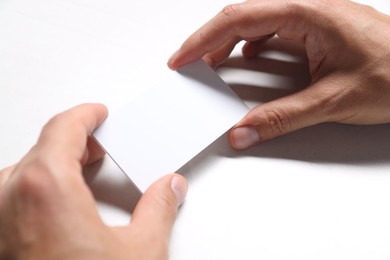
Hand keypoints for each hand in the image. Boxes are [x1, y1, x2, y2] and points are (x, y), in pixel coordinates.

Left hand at [0, 104, 186, 259]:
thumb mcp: (140, 253)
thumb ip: (159, 209)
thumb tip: (171, 188)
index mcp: (45, 187)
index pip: (63, 128)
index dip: (85, 116)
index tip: (97, 114)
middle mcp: (9, 198)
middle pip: (43, 147)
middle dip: (75, 141)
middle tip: (99, 145)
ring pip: (25, 172)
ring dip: (55, 165)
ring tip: (83, 171)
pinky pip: (14, 197)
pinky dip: (39, 189)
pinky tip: (63, 203)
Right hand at [168, 0, 389, 148]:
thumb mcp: (333, 101)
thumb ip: (282, 118)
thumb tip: (242, 133)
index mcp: (308, 13)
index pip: (240, 19)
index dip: (203, 39)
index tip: (182, 58)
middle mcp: (308, 8)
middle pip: (243, 17)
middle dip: (209, 41)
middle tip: (188, 65)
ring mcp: (313, 17)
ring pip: (256, 22)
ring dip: (229, 42)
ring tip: (211, 64)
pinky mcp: (317, 29)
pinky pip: (274, 30)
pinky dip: (253, 44)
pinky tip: (249, 56)